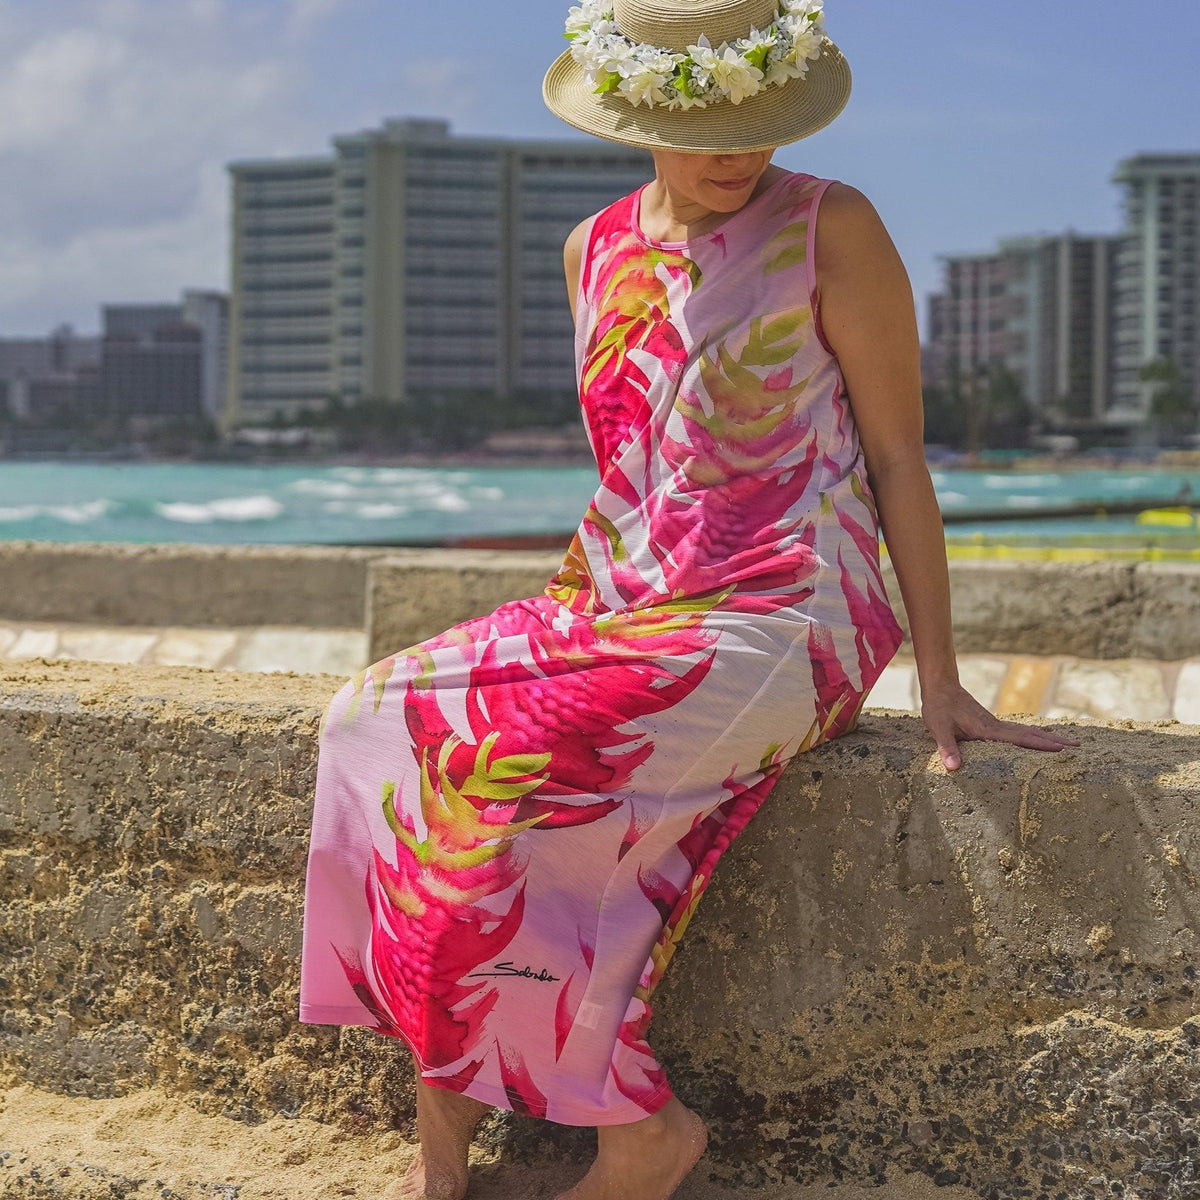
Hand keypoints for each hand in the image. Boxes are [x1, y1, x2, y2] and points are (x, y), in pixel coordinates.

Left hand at [920, 682, 1081, 771]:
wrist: (940, 687)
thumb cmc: (939, 708)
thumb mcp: (939, 728)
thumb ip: (947, 748)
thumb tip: (953, 768)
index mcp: (988, 730)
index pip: (1019, 739)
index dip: (1040, 745)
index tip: (1062, 749)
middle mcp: (997, 727)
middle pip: (1031, 734)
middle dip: (1054, 741)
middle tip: (1079, 746)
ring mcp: (996, 725)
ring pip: (1027, 732)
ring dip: (1048, 737)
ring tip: (1070, 742)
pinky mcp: (992, 724)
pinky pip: (1019, 732)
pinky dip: (1034, 735)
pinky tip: (1040, 737)